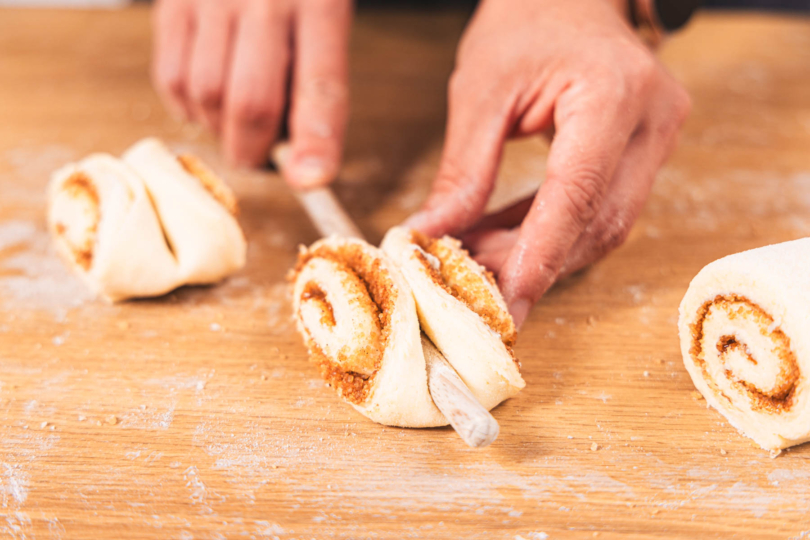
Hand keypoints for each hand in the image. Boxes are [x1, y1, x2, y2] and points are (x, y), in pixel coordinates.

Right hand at [151, 0, 351, 186]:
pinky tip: (209, 94)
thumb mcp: (326, 8)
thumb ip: (317, 75)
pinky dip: (189, 105)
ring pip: (206, 95)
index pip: (321, 83)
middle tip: (263, 160)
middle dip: (255, 152)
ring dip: (221, 128)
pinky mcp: (171, 1)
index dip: (316, 140)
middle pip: (251, 103)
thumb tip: (300, 156)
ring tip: (239, 119)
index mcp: (320, 0)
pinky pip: (170, 78)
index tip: (311, 181)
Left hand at [405, 0, 689, 326]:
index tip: (505, 302)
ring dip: (541, 254)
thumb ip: (463, 170)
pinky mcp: (647, 153)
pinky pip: (601, 211)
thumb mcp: (480, 90)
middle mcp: (653, 121)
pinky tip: (504, 238)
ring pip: (604, 226)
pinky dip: (551, 233)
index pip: (577, 194)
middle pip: (598, 223)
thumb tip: (433, 236)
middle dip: (533, 262)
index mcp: (614, 93)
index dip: (539, 256)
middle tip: (473, 281)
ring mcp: (659, 139)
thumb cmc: (527, 22)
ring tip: (481, 259)